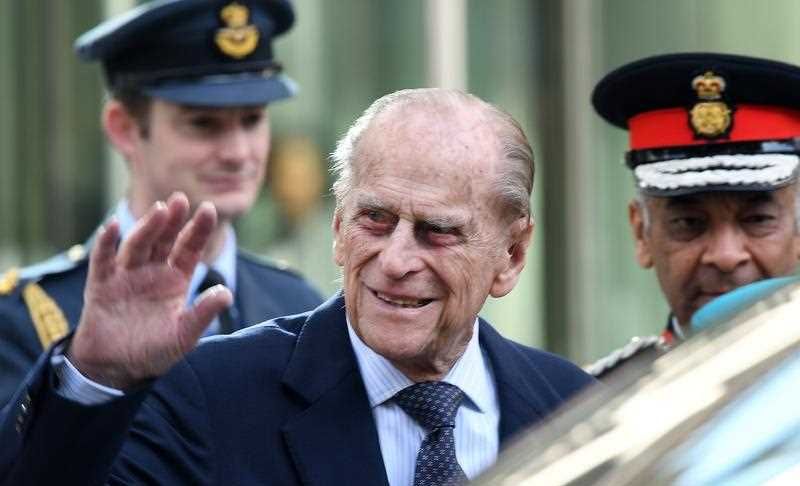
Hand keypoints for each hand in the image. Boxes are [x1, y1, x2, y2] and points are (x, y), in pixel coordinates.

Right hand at [68, 193, 232, 389]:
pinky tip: (110, 226)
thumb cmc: (154, 352)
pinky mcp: (102, 284)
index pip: (189, 249)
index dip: (198, 230)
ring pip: (138, 245)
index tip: (209, 210)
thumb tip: (226, 293)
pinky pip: (103, 260)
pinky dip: (105, 242)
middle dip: (173, 220)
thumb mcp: (183, 335)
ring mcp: (126, 276)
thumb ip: (202, 314)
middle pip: (164, 240)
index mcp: (175, 280)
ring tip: (160, 210)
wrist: (116, 369)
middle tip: (181, 199)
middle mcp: (152, 272)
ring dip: (147, 227)